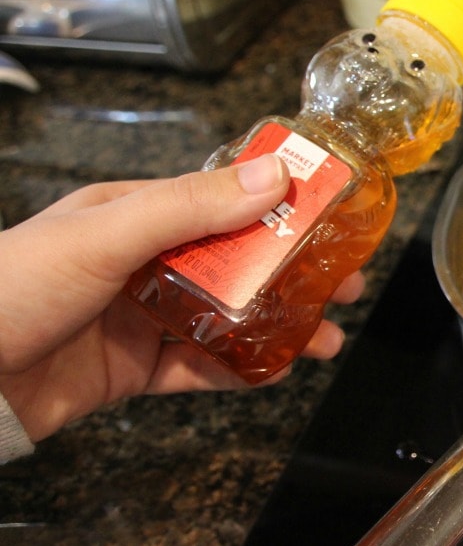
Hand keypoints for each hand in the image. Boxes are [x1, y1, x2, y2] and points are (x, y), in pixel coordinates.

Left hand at [0, 155, 364, 442]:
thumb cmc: (12, 287)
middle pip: (237, 261)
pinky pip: (200, 366)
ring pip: (228, 316)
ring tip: (326, 339)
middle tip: (346, 282)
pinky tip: (275, 370)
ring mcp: (142, 314)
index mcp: (135, 212)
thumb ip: (191, 207)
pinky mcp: (136, 366)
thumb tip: (273, 176)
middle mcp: (144, 260)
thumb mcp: (106, 234)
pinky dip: (240, 369)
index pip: (223, 199)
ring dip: (278, 325)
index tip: (330, 213)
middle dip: (294, 272)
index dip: (280, 206)